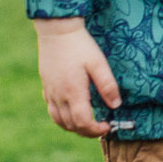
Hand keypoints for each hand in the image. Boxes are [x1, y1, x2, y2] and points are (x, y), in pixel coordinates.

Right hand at [33, 17, 119, 137]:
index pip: (83, 122)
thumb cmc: (79, 45)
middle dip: (87, 131)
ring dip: (74, 127)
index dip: (96, 130)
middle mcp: (59, 96)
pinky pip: (52, 110)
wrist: (56, 30)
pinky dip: (63, 118)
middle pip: (71, 126)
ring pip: (59, 121)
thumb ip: (108, 86)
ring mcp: (50, 92)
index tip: (107, 126)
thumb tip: (116, 105)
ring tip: (88, 122)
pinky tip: (72, 110)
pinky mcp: (46, 86)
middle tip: (101, 127)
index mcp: (73, 92)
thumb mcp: (98, 63)